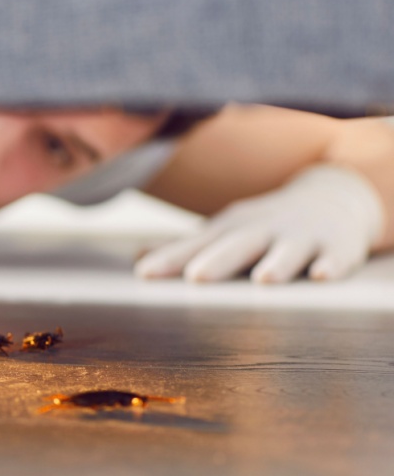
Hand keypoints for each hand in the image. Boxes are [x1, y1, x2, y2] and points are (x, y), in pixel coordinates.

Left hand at [134, 165, 385, 282]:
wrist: (334, 196)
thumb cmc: (265, 224)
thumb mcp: (226, 230)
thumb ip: (186, 248)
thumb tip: (136, 259)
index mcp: (232, 229)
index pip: (197, 245)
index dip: (171, 259)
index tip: (144, 274)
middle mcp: (264, 230)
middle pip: (239, 244)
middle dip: (218, 260)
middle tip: (196, 277)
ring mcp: (302, 236)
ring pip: (289, 250)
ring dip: (277, 263)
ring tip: (263, 280)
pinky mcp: (338, 246)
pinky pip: (335, 256)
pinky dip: (330, 265)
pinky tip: (321, 276)